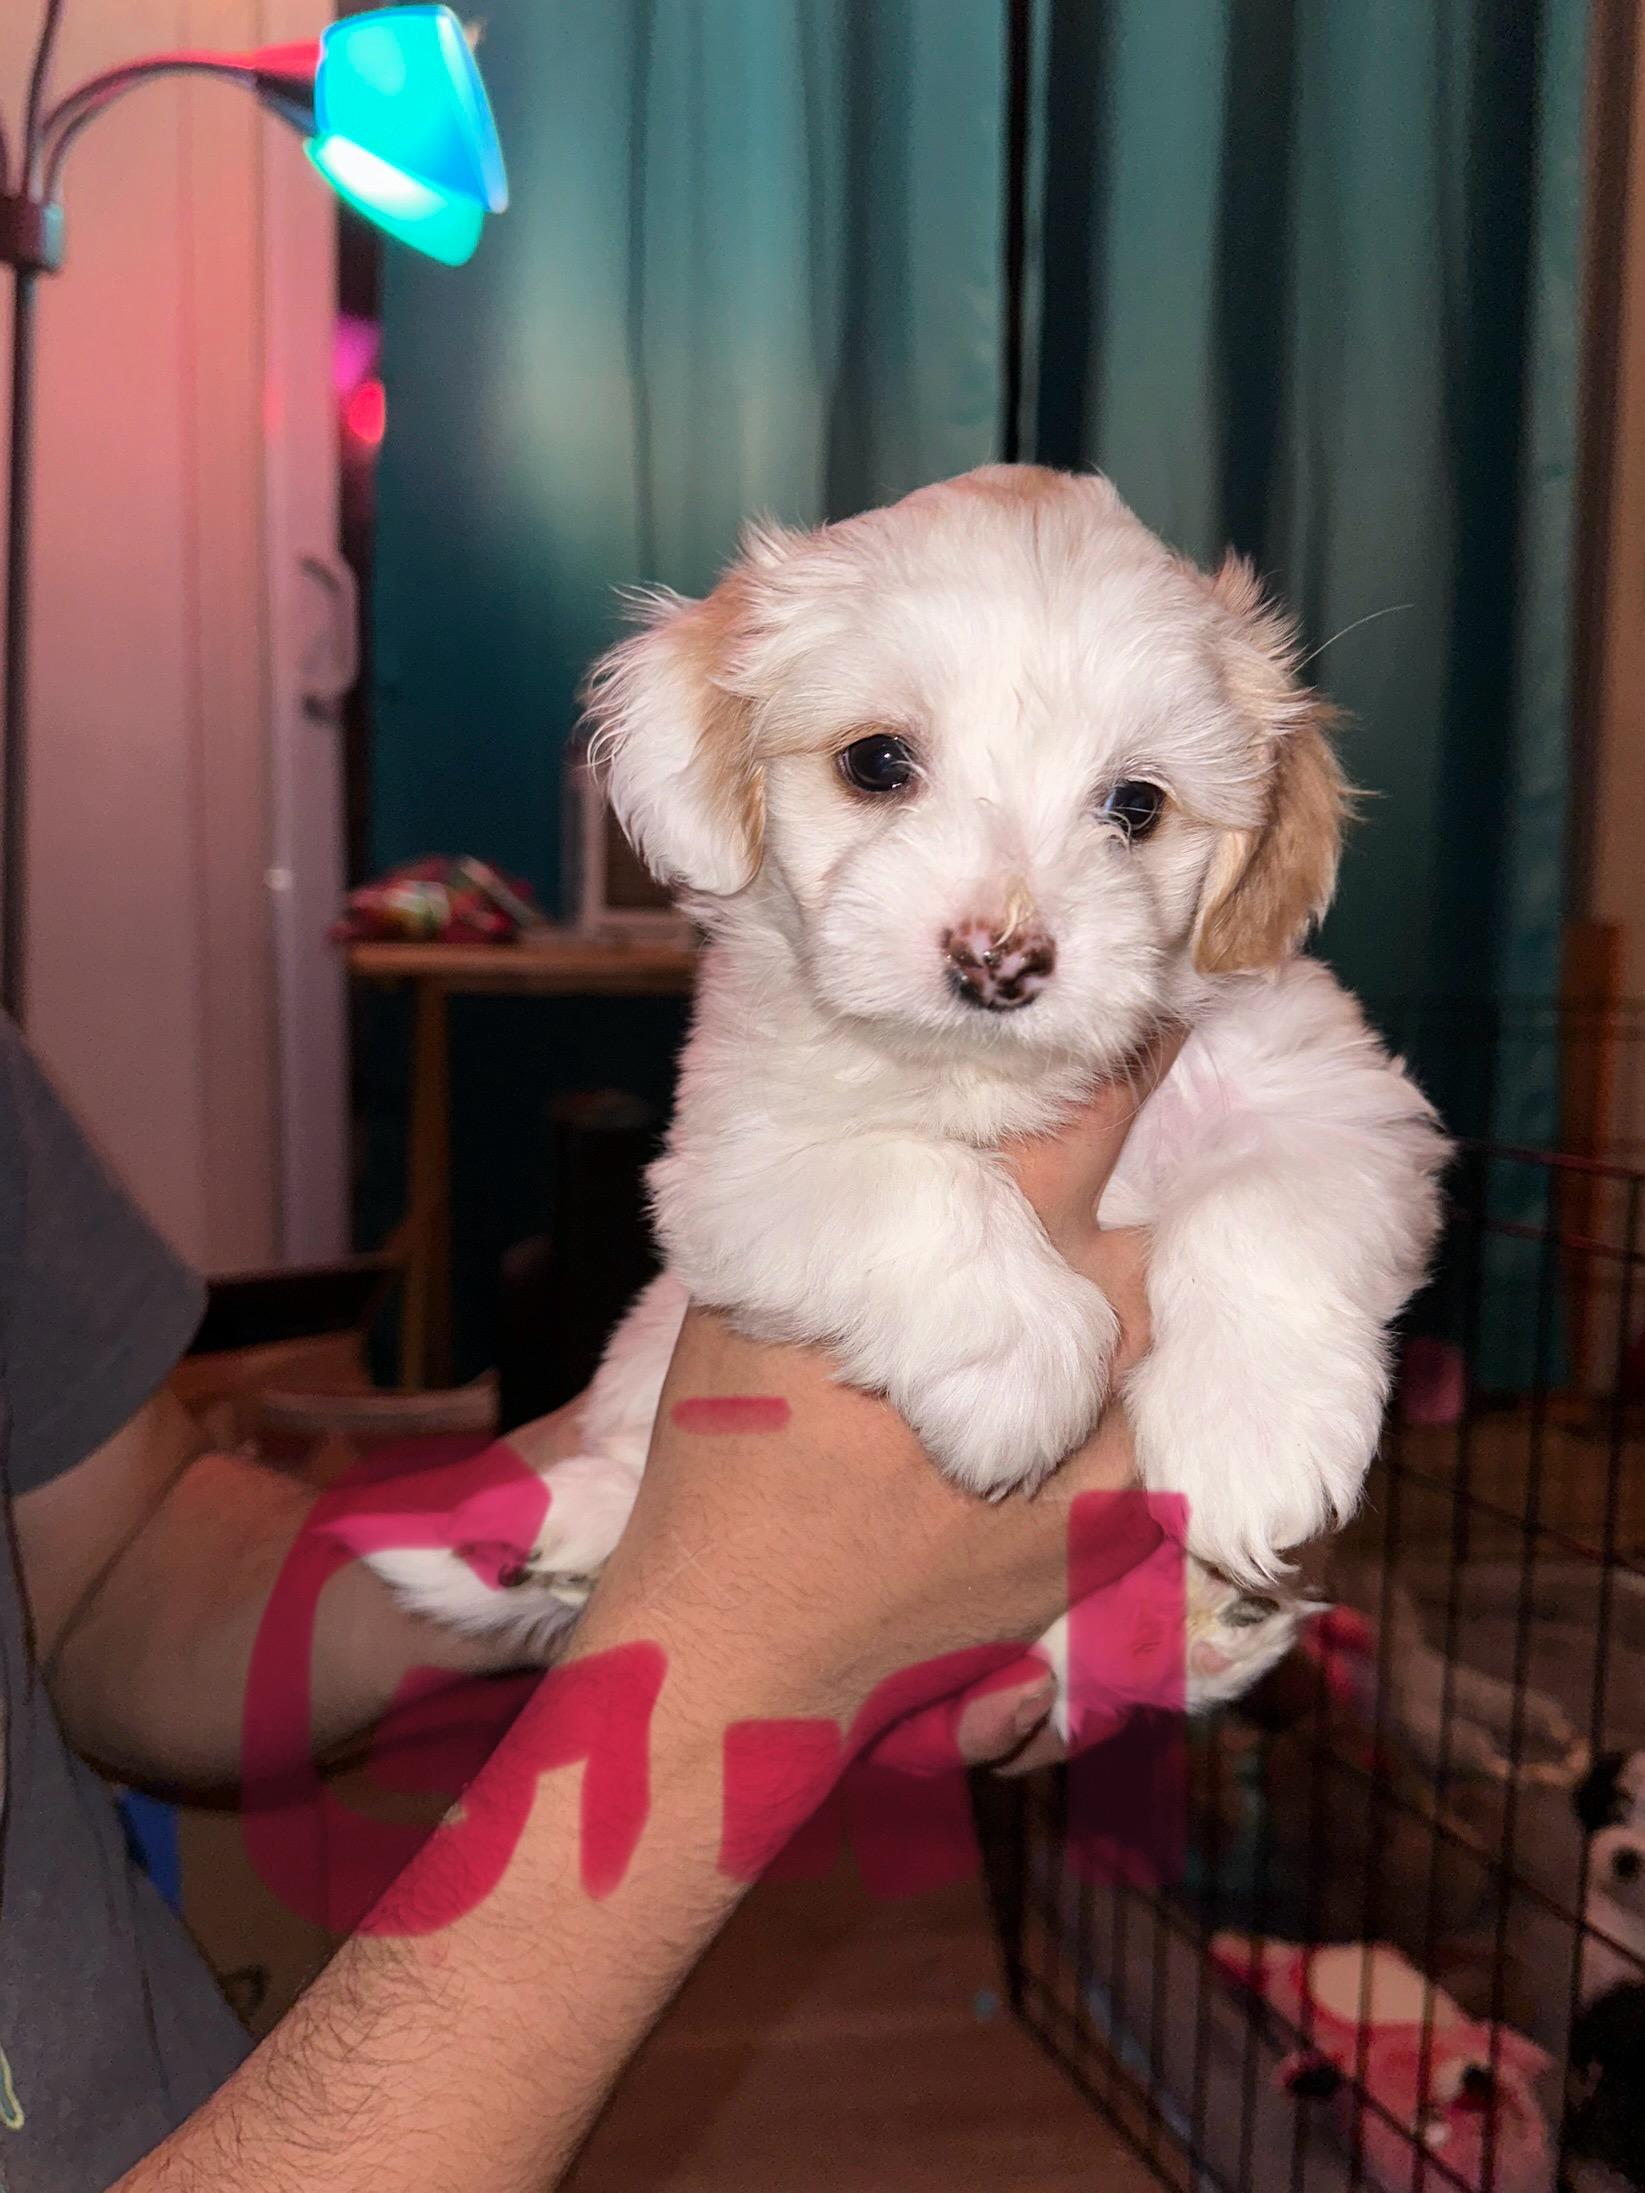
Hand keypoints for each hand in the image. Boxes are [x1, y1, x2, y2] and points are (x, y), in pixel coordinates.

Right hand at [568, 1032, 1181, 1754]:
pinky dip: (1109, 1408)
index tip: (1155, 1007)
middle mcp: (1066, 1333)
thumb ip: (845, 1194)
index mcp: (974, 1254)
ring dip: (1109, 1304)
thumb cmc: (729, 1448)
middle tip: (1076, 1193)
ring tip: (1046, 1313)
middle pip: (1136, 1225)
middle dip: (1118, 1195)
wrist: (747, 1634)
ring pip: (1144, 1323)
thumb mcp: (758, 1286)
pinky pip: (1143, 1428)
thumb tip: (888, 1098)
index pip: (1091, 1113)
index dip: (1132, 1053)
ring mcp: (1102, 1438)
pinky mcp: (1113, 1525)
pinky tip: (1051, 1414)